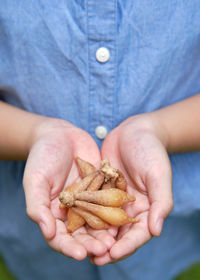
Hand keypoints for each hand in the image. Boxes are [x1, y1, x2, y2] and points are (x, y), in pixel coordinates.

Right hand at [23, 119, 114, 259]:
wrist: (60, 134)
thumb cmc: (43, 156)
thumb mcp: (36, 180)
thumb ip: (38, 206)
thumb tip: (48, 233)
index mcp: (53, 212)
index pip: (60, 237)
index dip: (69, 247)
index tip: (80, 254)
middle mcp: (72, 210)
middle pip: (82, 233)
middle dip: (92, 243)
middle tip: (105, 249)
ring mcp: (88, 200)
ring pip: (98, 220)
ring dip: (106, 231)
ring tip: (115, 239)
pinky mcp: (101, 188)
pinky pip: (108, 202)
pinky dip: (115, 210)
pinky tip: (123, 216)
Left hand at [92, 115, 172, 264]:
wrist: (134, 130)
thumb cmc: (151, 150)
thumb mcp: (158, 174)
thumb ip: (160, 202)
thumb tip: (156, 231)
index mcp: (146, 207)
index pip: (138, 233)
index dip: (127, 246)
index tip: (112, 255)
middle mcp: (130, 207)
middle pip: (119, 233)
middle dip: (107, 247)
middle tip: (94, 258)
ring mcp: (114, 198)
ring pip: (103, 222)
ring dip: (94, 235)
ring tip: (81, 247)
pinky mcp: (101, 188)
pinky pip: (92, 204)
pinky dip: (85, 214)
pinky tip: (73, 222)